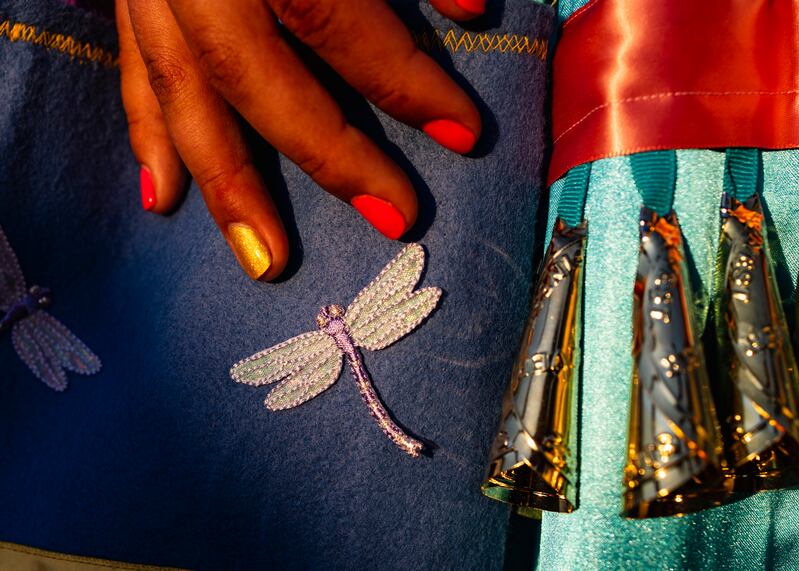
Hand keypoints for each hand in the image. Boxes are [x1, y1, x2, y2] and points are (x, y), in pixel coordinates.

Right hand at [116, 0, 483, 280]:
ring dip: (227, 185)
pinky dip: (149, 140)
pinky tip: (161, 200)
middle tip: (394, 220)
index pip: (337, 17)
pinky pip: (133, 77)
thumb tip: (475, 7)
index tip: (465, 135)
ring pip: (184, 97)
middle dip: (328, 156)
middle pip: (258, 77)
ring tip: (264, 260)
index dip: (406, 81)